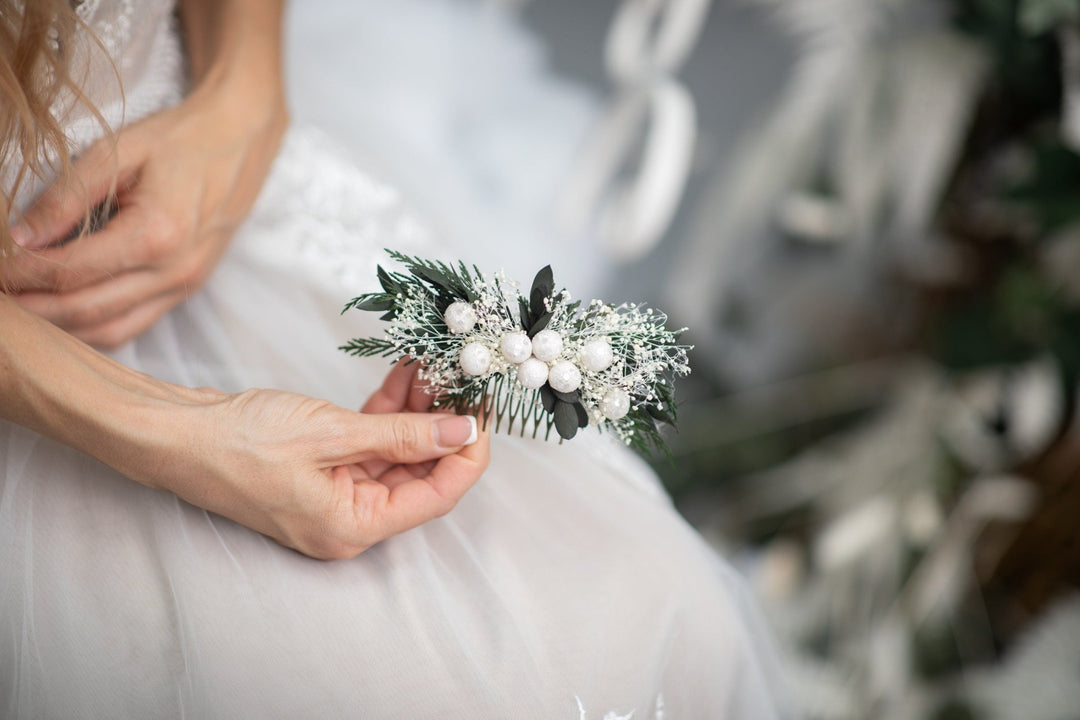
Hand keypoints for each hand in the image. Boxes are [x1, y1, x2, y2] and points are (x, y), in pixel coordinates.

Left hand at [3, 71, 287, 347]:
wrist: (242, 140)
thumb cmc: (182, 140)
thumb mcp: (119, 153)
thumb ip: (67, 197)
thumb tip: (18, 238)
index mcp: (157, 234)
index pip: (71, 270)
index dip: (20, 273)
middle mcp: (175, 272)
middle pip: (85, 309)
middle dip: (31, 306)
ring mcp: (184, 286)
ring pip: (109, 330)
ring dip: (59, 327)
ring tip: (22, 307)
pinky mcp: (186, 290)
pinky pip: (132, 326)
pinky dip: (91, 327)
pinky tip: (63, 310)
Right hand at [147, 364, 488, 559]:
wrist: (175, 434)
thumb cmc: (239, 443)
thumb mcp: (331, 434)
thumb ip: (401, 434)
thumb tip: (461, 433)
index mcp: (354, 527)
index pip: (437, 495)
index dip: (468, 454)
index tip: (485, 412)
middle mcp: (351, 517)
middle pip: (421, 472)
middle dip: (444, 424)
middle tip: (466, 378)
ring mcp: (337, 491)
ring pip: (398, 451)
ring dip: (418, 410)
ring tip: (436, 366)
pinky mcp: (325, 465)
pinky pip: (371, 440)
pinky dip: (389, 410)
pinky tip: (406, 375)